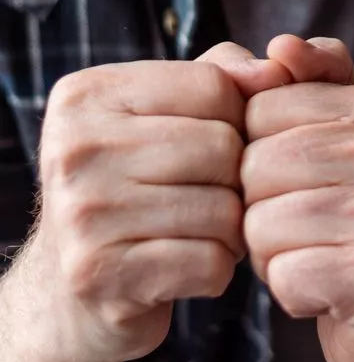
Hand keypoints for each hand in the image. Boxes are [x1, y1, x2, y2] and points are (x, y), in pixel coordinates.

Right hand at [24, 43, 290, 361]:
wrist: (67, 294)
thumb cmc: (138, 185)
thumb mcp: (168, 114)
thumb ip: (225, 75)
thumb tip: (278, 67)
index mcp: (87, 94)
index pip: (214, 85)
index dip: (238, 117)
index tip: (214, 143)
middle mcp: (74, 147)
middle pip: (222, 146)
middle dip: (237, 177)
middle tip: (214, 197)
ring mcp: (81, 213)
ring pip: (223, 208)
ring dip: (233, 229)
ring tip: (203, 232)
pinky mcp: (99, 275)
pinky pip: (211, 263)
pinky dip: (219, 270)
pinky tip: (189, 270)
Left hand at [240, 36, 353, 361]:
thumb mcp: (343, 136)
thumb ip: (309, 82)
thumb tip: (279, 46)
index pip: (264, 108)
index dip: (260, 153)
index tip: (304, 179)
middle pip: (257, 166)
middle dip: (259, 207)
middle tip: (308, 228)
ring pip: (261, 223)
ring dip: (271, 254)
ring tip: (319, 256)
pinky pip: (284, 275)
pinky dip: (290, 293)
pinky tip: (328, 292)